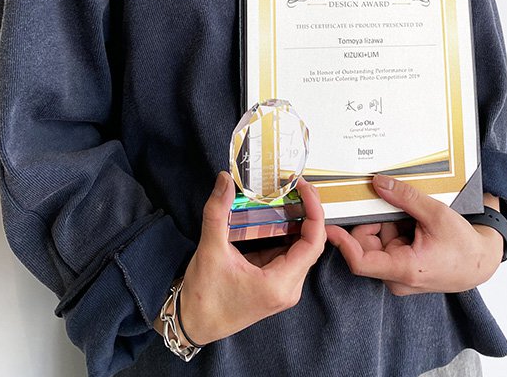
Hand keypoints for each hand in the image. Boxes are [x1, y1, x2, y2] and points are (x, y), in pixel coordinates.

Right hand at [177, 173, 325, 344]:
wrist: (193, 324)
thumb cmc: (203, 297)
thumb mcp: (210, 251)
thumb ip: (217, 213)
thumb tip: (224, 181)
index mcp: (279, 284)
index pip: (313, 243)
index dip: (314, 212)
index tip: (303, 188)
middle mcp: (287, 288)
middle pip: (311, 244)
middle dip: (307, 212)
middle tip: (295, 187)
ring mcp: (282, 287)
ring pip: (301, 248)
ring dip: (297, 221)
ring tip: (287, 195)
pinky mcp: (273, 283)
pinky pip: (288, 253)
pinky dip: (285, 232)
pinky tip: (275, 215)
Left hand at [326, 176, 502, 295]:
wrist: (480, 264)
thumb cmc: (463, 246)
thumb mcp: (436, 214)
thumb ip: (405, 197)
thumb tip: (378, 182)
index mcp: (403, 269)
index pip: (360, 261)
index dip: (341, 241)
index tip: (329, 224)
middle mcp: (396, 277)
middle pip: (366, 246)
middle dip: (372, 221)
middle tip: (387, 201)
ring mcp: (398, 274)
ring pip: (376, 243)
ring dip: (386, 224)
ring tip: (409, 215)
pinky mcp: (401, 269)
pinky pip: (387, 246)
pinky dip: (393, 230)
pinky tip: (411, 222)